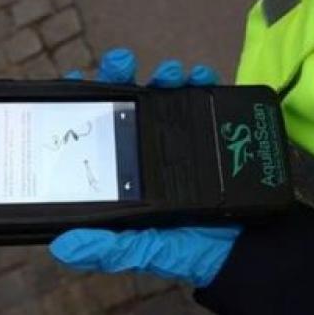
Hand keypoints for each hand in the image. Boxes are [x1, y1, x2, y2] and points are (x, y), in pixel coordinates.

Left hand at [50, 48, 240, 286]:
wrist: (250, 245)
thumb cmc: (191, 248)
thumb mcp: (146, 250)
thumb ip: (110, 247)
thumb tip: (63, 245)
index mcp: (126, 169)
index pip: (97, 129)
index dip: (84, 104)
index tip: (74, 81)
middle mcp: (149, 147)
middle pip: (127, 101)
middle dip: (121, 75)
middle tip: (121, 63)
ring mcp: (181, 136)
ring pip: (163, 93)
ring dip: (163, 75)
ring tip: (169, 72)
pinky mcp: (211, 130)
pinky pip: (204, 98)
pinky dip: (201, 81)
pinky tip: (199, 77)